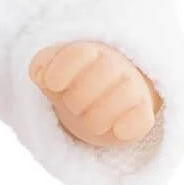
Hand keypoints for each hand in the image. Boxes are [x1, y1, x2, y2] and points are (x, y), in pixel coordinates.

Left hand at [29, 41, 161, 147]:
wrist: (104, 99)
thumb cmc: (73, 83)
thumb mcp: (52, 73)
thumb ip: (40, 67)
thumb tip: (40, 76)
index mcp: (87, 53)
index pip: (79, 53)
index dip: (62, 70)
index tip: (52, 86)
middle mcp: (113, 65)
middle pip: (104, 70)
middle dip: (80, 96)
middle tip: (73, 107)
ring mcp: (132, 87)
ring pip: (125, 93)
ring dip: (100, 115)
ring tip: (90, 124)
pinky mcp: (142, 113)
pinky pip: (143, 117)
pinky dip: (129, 126)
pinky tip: (117, 131)